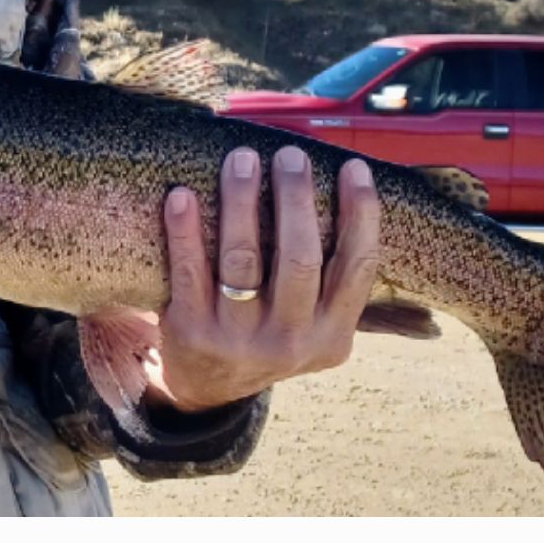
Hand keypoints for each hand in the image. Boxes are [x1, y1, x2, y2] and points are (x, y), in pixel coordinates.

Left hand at [134, 145, 380, 414]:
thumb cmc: (273, 326)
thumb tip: (343, 176)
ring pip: (243, 261)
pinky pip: (189, 273)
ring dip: (241, 202)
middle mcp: (289, 341)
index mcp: (332, 333)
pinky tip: (182, 195)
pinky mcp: (192, 333)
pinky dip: (184, 231)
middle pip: (299, 260)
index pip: (357, 266)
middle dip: (295, 199)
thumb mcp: (315, 320)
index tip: (353, 166)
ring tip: (242, 159)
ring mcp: (238, 340)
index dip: (361, 213)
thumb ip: (330, 270)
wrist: (209, 387)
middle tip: (290, 155)